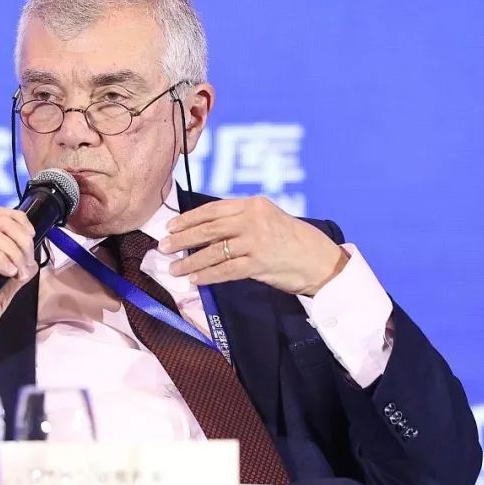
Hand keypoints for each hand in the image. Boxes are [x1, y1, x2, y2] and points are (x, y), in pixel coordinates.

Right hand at [0, 208, 38, 373]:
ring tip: (15, 273)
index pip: (1, 216)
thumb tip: (31, 265)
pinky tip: (6, 273)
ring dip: (14, 252)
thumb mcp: (1, 296)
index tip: (31, 242)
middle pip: (0, 219)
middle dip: (22, 239)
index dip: (21, 223)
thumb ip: (15, 279)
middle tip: (24, 265)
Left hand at [160, 196, 348, 295]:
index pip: (212, 209)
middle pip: (208, 229)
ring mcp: (255, 242)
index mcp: (253, 205)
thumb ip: (240, 220)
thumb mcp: (268, 219)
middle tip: (163, 247)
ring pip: (213, 252)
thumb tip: (205, 230)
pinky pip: (225, 270)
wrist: (320, 260)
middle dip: (182, 239)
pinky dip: (207, 276)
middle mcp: (252, 220)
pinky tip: (195, 280)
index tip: (171, 227)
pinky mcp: (258, 264)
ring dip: (190, 262)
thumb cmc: (292, 240)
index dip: (188, 219)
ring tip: (174, 268)